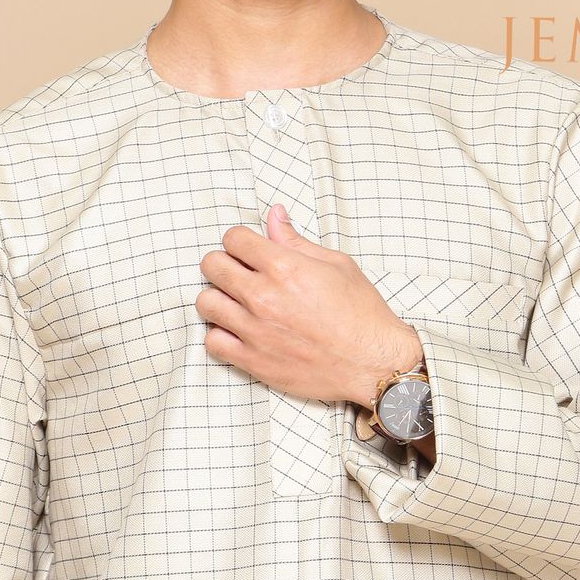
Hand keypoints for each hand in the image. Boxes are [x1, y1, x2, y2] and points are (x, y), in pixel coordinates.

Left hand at [196, 204, 424, 407]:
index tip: (249, 252)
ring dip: (218, 299)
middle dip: (224, 264)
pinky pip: (212, 342)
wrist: (373, 363)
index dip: (241, 242)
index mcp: (284, 267)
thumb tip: (274, 216)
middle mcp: (263, 297)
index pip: (233, 238)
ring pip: (206, 303)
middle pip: (212, 266)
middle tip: (239, 274)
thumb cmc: (361, 314)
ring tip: (236, 304)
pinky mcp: (254, 361)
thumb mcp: (336, 265)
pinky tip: (237, 332)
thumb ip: (297, 242)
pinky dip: (220, 335)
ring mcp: (255, 331)